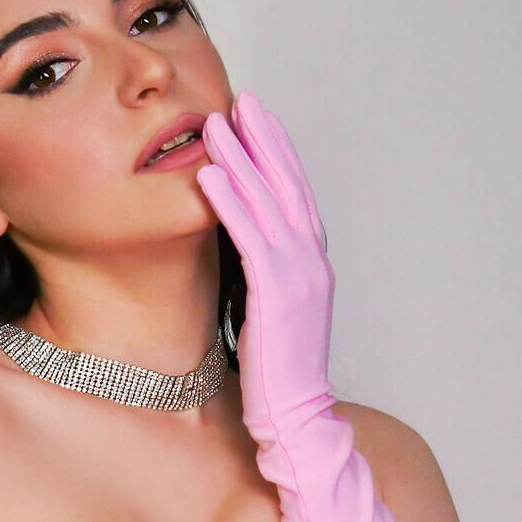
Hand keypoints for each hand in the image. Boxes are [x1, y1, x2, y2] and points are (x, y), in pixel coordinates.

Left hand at [196, 90, 336, 433]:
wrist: (296, 420)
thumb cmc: (276, 370)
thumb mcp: (270, 308)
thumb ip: (260, 272)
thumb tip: (235, 243)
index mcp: (312, 264)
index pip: (296, 194)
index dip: (277, 152)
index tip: (257, 118)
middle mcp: (312, 263)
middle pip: (287, 186)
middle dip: (264, 140)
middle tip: (242, 101)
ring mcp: (299, 278)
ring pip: (268, 204)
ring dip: (241, 159)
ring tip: (214, 125)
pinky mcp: (276, 297)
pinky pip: (250, 238)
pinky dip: (230, 203)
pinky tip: (209, 175)